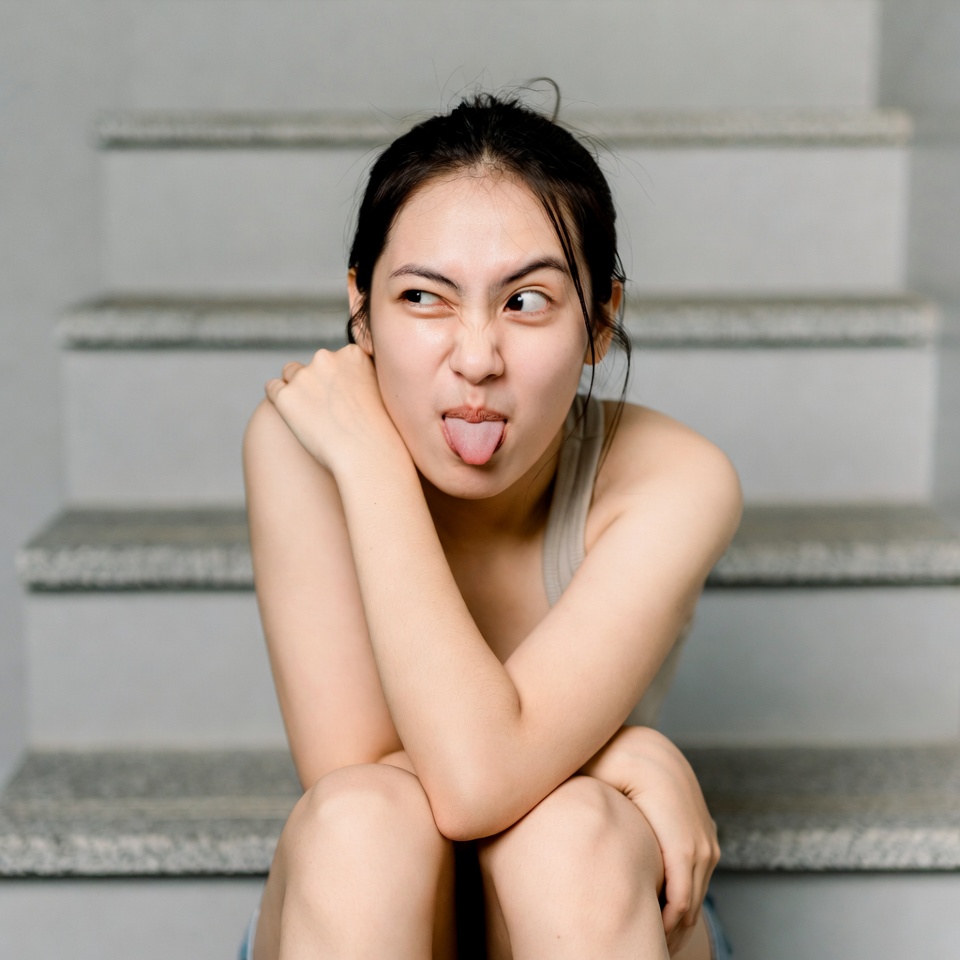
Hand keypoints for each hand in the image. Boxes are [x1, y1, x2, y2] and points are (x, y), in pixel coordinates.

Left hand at [265, 346, 403, 473]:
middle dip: (316, 382)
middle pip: (313, 364)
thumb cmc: (377, 430)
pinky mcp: (286, 396)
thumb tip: (345, 378)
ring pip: (291, 373)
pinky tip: (289, 413)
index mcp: (352, 354)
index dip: (336, 379)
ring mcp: (304, 376)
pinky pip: (273, 388)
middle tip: (326, 410)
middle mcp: (326, 358)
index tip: (342, 399)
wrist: (366, 454)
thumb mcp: (381, 391)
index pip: (335, 358)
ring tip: (308, 413)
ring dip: (296, 388)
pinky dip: (278, 398)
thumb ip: (363, 376)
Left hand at [580, 725, 719, 954]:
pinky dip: (689, 883)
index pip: (680, 857)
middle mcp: (687, 794)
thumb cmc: (594, 758)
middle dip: (682, 910)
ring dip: (688, 900)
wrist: (619, 737)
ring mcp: (696, 802)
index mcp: (661, 786)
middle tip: (658, 944)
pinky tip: (667, 906)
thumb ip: (585, 809)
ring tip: (662, 932)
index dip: (673, 901)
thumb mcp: (586, 777)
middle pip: (697, 865)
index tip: (655, 930)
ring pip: (704, 864)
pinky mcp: (697, 810)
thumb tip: (579, 846)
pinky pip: (702, 854)